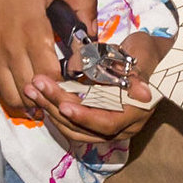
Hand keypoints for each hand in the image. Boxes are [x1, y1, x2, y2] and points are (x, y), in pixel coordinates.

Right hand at [0, 0, 100, 117]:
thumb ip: (83, 2)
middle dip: (51, 94)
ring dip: (30, 99)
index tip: (76, 75)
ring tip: (43, 90)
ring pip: (13, 97)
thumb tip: (93, 32)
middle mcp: (10, 49)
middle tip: (63, 88)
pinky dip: (8, 93)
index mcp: (33, 31)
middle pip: (34, 92)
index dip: (67, 82)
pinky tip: (20, 83)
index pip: (53, 76)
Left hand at [41, 31, 162, 148]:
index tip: (63, 105)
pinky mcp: (94, 122)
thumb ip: (135, 72)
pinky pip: (71, 124)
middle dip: (57, 106)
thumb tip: (139, 91)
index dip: (84, 116)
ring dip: (51, 110)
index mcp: (136, 113)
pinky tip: (40, 95)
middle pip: (84, 127)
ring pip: (73, 128)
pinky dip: (55, 111)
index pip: (107, 123)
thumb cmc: (148, 54)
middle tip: (37, 85)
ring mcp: (107, 127)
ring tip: (32, 89)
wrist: (150, 58)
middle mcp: (122, 127)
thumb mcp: (143, 55)